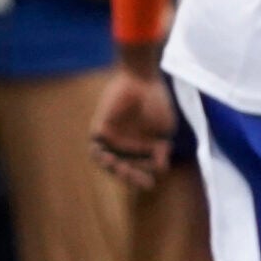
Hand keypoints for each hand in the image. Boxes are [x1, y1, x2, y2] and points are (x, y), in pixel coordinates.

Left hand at [89, 66, 174, 191]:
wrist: (141, 79)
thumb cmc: (156, 101)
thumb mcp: (164, 128)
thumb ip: (161, 149)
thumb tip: (161, 169)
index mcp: (143, 146)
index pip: (140, 169)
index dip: (143, 178)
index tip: (151, 182)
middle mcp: (127, 145)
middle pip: (125, 168)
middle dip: (131, 177)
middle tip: (140, 182)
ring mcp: (113, 138)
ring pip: (109, 162)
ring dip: (114, 169)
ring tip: (123, 170)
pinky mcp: (101, 128)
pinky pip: (96, 148)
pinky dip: (100, 156)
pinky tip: (109, 158)